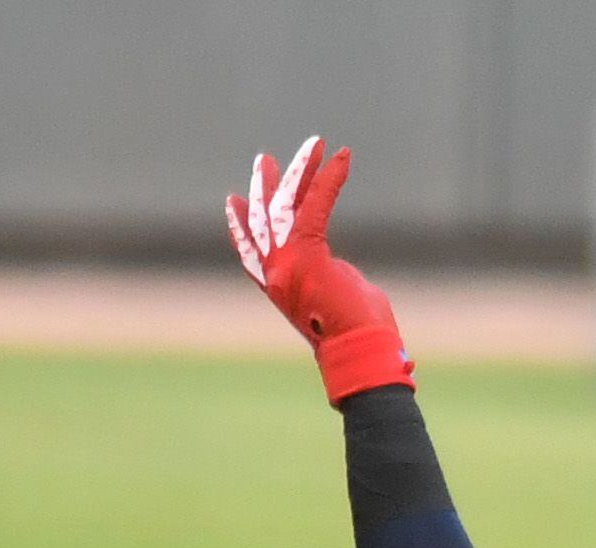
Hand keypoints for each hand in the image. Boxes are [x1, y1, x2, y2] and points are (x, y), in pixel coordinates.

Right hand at [226, 135, 411, 402]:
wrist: (361, 354)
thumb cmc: (359, 335)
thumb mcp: (335, 303)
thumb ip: (330, 278)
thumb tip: (337, 272)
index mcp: (279, 287)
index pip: (251, 251)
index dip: (240, 225)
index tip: (234, 201)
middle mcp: (276, 272)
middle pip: (265, 219)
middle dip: (266, 187)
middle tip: (264, 161)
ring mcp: (287, 262)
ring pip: (287, 205)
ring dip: (302, 171)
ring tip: (313, 144)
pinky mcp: (308, 252)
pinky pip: (315, 204)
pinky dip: (329, 178)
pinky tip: (341, 156)